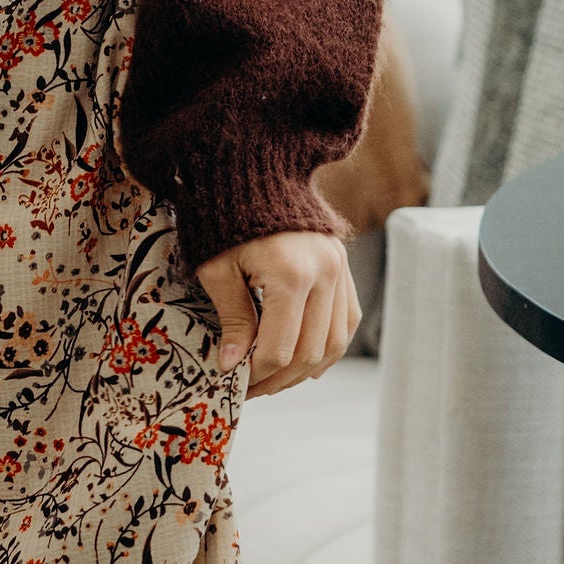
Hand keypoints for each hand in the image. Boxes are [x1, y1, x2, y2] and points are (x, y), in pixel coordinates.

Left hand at [194, 229, 358, 395]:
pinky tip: (307, 363)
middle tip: (252, 390)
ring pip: (335, 342)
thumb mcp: (217, 269)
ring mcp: (340, 269)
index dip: (256, 375)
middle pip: (309, 351)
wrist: (254, 173)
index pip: (278, 348)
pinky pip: (346, 320)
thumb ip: (232, 319)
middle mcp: (325, 273)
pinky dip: (330, 346)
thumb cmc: (225, 220)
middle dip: (279, 379)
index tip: (235, 385)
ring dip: (305, 369)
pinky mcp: (344, 266)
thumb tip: (233, 367)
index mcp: (290, 274)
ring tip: (275, 379)